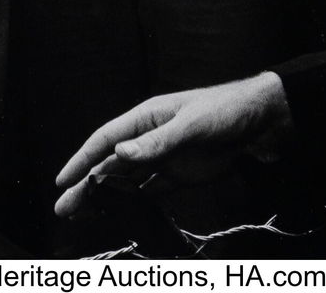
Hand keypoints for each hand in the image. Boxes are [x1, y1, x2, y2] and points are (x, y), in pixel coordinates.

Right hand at [53, 72, 293, 217]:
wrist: (262, 121)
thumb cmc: (225, 110)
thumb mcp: (190, 124)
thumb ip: (157, 142)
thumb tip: (121, 154)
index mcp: (147, 118)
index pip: (106, 140)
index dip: (82, 160)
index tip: (63, 180)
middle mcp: (150, 138)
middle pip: (111, 164)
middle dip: (86, 184)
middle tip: (63, 207)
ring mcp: (165, 158)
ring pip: (127, 180)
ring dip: (105, 196)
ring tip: (82, 214)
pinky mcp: (181, 175)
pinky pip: (151, 190)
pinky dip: (135, 202)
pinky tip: (120, 214)